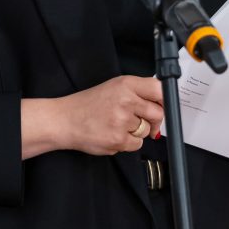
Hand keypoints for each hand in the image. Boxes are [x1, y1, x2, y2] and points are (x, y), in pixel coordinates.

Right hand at [21, 76, 162, 158]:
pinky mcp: (119, 139)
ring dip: (137, 132)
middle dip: (152, 119)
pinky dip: (127, 143)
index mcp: (125, 84)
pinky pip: (137, 145)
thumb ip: (138, 91)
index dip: (163, 100)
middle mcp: (126, 100)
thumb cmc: (88, 105)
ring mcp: (122, 120)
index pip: (159, 89)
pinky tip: (113, 134)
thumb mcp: (114, 87)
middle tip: (138, 119)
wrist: (65, 120)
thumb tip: (162, 102)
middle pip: (158, 113)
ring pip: (147, 130)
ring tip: (117, 125)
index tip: (161, 105)